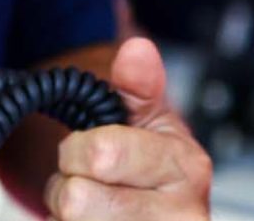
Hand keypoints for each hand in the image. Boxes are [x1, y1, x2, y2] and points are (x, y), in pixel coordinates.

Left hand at [44, 38, 212, 219]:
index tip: (91, 150)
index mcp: (187, 168)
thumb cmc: (147, 163)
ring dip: (66, 217)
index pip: (99, 154)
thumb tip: (137, 51)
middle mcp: (184, 217)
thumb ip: (137, 85)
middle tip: (89, 185)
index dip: (78, 149)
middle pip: (76, 200)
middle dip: (68, 187)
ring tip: (92, 211)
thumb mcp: (144, 119)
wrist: (157, 208)